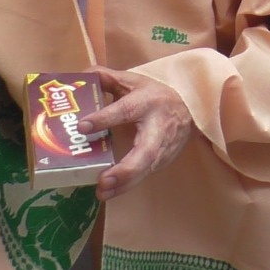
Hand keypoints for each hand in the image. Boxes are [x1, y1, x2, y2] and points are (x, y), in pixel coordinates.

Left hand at [77, 67, 196, 199]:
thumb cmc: (155, 95)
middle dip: (126, 169)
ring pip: (146, 169)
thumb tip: (81, 77)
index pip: (125, 110)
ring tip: (102, 192)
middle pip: (146, 152)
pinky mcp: (162, 161)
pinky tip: (109, 192)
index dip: (104, 118)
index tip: (82, 126)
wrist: (189, 110)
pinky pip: (143, 175)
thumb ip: (106, 78)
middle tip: (103, 180)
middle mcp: (157, 127)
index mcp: (146, 102)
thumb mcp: (133, 81)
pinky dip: (127, 186)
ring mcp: (162, 148)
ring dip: (125, 184)